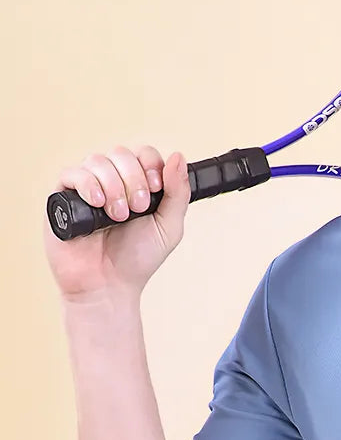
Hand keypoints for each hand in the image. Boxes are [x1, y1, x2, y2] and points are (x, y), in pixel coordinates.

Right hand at [43, 145, 189, 301]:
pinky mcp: (63, 198)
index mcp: (136, 184)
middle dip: (134, 178)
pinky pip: (72, 174)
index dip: (151, 165)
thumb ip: (178, 193)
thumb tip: (179, 156)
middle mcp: (111, 181)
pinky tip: (98, 204)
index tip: (156, 190)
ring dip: (114, 186)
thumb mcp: (169, 227)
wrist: (108, 286)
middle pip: (121, 154)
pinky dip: (88, 185)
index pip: (143, 154)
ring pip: (97, 161)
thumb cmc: (137, 259)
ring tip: (119, 216)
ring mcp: (86, 188)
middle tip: (139, 208)